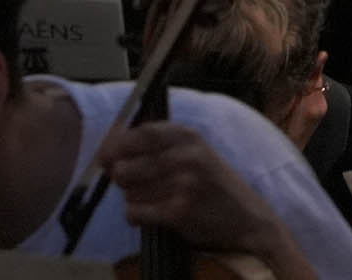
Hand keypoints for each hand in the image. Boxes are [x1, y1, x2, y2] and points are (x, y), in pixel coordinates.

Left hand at [92, 120, 291, 267]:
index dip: (115, 145)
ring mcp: (184, 183)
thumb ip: (159, 145)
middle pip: (127, 165)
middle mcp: (186, 155)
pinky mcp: (180, 211)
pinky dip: (137, 216)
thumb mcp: (194, 152)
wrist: (247, 218)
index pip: (139, 134)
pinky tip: (152, 215)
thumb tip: (109, 148)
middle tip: (132, 184)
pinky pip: (136, 213)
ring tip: (154, 200)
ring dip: (133, 198)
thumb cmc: (213, 184)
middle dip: (122, 177)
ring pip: (129, 191)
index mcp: (188, 135)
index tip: (104, 156)